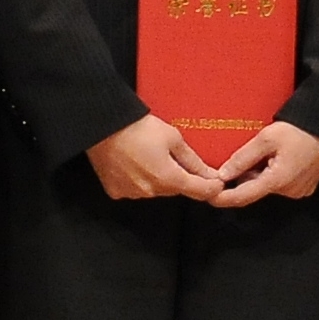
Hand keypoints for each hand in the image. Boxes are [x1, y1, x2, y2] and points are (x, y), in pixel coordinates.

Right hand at [87, 113, 227, 201]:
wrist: (102, 126)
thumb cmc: (139, 127)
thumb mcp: (173, 138)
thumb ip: (194, 161)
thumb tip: (211, 175)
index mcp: (168, 178)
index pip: (199, 192)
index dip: (212, 188)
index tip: (217, 182)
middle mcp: (150, 191)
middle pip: (175, 189)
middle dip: (180, 177)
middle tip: (175, 157)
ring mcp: (132, 193)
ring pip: (155, 190)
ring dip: (159, 179)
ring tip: (149, 156)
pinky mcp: (116, 191)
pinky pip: (136, 189)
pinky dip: (139, 180)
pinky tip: (134, 163)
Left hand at [210, 119, 318, 206]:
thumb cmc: (298, 130)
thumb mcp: (266, 138)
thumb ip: (242, 158)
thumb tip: (222, 175)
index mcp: (277, 181)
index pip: (243, 196)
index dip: (224, 198)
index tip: (209, 197)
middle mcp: (288, 191)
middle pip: (255, 189)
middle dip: (244, 178)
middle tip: (241, 158)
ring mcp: (298, 191)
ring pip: (267, 187)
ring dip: (259, 175)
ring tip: (264, 154)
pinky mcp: (304, 188)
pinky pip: (280, 185)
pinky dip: (272, 175)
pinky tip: (276, 159)